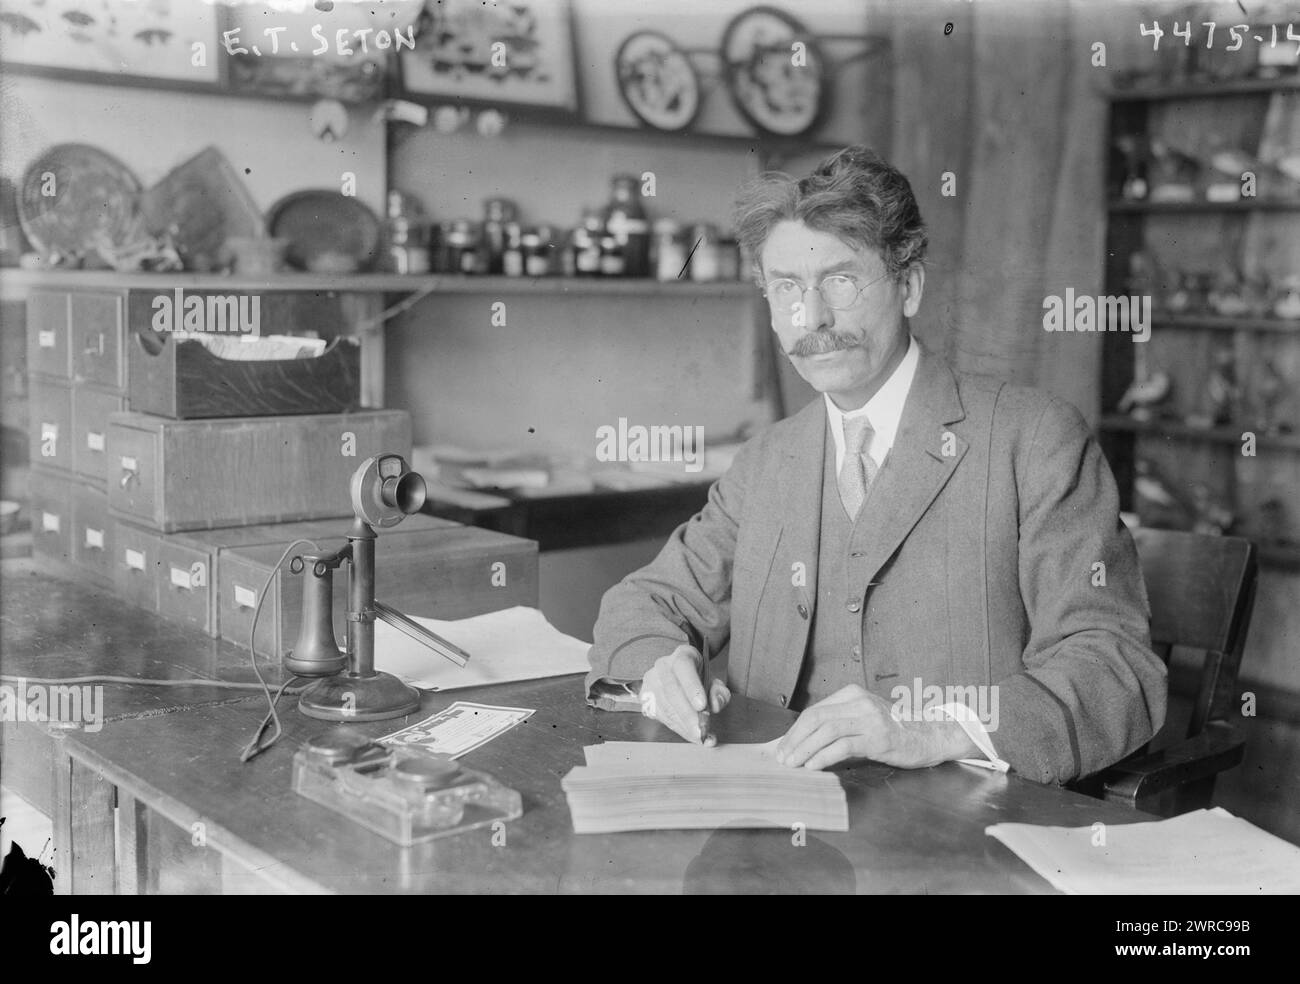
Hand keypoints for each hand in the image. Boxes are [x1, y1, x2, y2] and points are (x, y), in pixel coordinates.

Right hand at [639, 644, 730, 743]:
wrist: (681, 674)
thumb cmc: (699, 678)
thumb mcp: (715, 679)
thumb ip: (719, 692)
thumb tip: (715, 705)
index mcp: (681, 655)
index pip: (684, 667)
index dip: (692, 687)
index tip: (702, 706)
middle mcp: (662, 667)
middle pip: (672, 691)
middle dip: (688, 715)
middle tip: (702, 733)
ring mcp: (650, 682)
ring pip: (665, 707)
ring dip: (683, 726)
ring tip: (700, 738)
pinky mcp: (645, 698)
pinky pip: (661, 716)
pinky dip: (678, 729)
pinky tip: (690, 735)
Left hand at [775, 684, 977, 769]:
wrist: (928, 736)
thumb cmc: (892, 730)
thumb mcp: (862, 719)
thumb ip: (837, 724)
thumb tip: (801, 742)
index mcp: (852, 694)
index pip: (814, 711)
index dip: (795, 731)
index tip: (782, 747)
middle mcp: (859, 702)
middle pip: (816, 718)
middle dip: (795, 740)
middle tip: (783, 758)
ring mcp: (870, 718)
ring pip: (827, 730)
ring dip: (805, 749)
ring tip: (793, 765)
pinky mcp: (879, 737)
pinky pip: (843, 745)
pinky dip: (824, 756)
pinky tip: (814, 766)